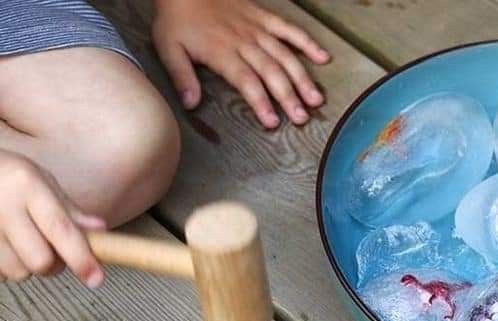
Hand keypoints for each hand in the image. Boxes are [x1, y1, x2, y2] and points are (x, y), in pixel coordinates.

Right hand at [0, 150, 105, 286]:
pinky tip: (4, 246)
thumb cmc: (10, 178)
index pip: (60, 229)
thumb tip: (99, 230)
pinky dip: (6, 266)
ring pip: (17, 271)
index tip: (96, 279)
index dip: (81, 258)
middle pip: (39, 260)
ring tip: (22, 243)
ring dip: (27, 266)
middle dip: (53, 265)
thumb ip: (70, 210)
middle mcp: (3, 206)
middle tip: (51, 250)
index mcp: (27, 186)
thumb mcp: (42, 182)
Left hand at [152, 0, 330, 127]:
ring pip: (285, 55)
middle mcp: (245, 42)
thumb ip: (181, 77)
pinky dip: (307, 43)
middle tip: (301, 118)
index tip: (273, 122)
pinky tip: (322, 58)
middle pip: (271, 72)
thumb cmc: (176, 19)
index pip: (247, 82)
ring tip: (315, 99)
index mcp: (223, 52)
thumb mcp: (169, 48)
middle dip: (288, 96)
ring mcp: (258, 28)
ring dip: (302, 77)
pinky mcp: (264, 16)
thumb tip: (191, 104)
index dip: (261, 102)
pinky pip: (289, 29)